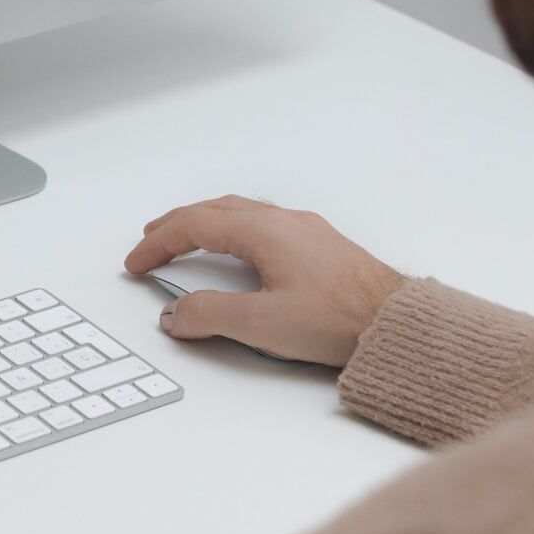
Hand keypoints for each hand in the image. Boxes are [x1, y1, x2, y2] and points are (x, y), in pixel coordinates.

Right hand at [123, 195, 403, 367]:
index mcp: (263, 231)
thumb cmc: (339, 318)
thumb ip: (209, 315)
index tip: (136, 262)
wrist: (397, 322)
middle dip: (177, 224)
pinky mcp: (322, 246)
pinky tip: (242, 248)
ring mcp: (306, 230)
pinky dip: (235, 228)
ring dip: (207, 222)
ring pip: (242, 212)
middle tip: (152, 239)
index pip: (194, 226)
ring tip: (189, 237)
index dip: (158, 243)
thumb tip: (175, 313)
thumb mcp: (261, 324)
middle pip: (216, 209)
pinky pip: (265, 222)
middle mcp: (284, 221)